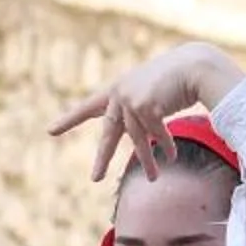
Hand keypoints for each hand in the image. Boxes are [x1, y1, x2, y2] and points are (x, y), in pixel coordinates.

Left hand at [51, 42, 243, 181]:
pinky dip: (166, 146)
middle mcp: (119, 94)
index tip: (50, 131)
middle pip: (109, 134)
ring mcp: (131, 100)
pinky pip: (156, 135)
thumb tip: (137, 141)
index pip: (89, 107)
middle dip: (103, 158)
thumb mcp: (149, 94)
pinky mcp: (146, 107)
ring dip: (147, 160)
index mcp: (116, 89)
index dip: (69, 120)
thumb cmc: (174, 80)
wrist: (194, 67)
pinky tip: (172, 156)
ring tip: (153, 178)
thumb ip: (136, 112)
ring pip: (138, 139)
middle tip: (95, 178)